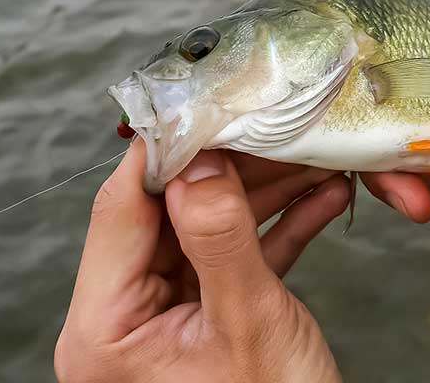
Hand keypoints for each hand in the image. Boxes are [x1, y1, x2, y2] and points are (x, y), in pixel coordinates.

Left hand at [55, 142, 346, 382]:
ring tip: (316, 156)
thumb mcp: (247, 326)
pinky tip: (324, 198)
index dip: (165, 151)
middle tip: (276, 124)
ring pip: (212, 229)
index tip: (208, 103)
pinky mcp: (213, 319)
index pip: (122, 210)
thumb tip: (197, 161)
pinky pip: (242, 258)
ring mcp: (171, 317)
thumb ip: (219, 239)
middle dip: (234, 168)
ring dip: (268, 194)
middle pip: (171, 212)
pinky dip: (282, 229)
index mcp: (105, 327)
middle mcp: (126, 318)